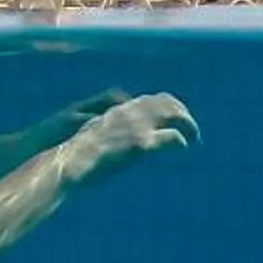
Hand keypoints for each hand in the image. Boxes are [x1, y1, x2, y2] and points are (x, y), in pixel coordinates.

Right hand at [60, 92, 196, 178]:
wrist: (68, 161)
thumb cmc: (75, 155)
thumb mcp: (90, 137)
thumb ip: (107, 134)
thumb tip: (114, 143)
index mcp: (117, 110)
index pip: (148, 100)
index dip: (164, 107)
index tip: (172, 117)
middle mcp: (129, 112)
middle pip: (164, 102)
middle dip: (181, 111)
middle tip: (190, 125)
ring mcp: (136, 126)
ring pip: (173, 114)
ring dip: (187, 123)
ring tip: (194, 135)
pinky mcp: (141, 143)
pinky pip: (171, 137)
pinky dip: (181, 140)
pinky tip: (185, 147)